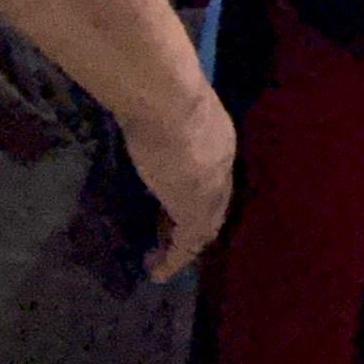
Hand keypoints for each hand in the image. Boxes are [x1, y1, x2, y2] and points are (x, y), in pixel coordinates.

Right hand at [125, 93, 235, 282]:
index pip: (211, 175)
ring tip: (160, 261)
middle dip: (190, 223)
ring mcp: (213, 187)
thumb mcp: (166, 106)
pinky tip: (158, 270)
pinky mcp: (195, 209)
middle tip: (166, 240)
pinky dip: (175, 258)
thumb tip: (141, 113)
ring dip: (183, 245)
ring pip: (204, 225)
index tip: (170, 206)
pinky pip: (188, 242)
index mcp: (218, 137)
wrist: (167, 99)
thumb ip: (162, 116)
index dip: (192, 192)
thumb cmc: (160, 92)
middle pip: (213, 202)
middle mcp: (223, 164)